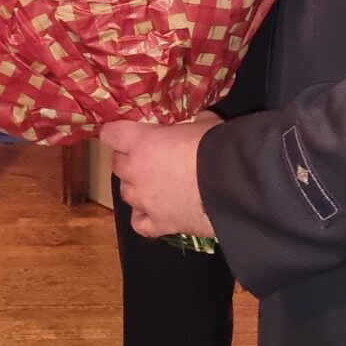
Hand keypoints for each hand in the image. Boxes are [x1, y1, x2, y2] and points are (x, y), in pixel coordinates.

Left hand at [103, 113, 220, 239]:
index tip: (121, 132)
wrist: (233, 185)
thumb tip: (200, 121)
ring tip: (151, 184)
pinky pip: (139, 223)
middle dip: (127, 159)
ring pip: (125, 193)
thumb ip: (193, 122)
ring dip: (134, 186)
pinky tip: (154, 212)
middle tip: (145, 156)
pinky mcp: (159, 224)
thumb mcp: (205, 123)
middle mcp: (136, 172)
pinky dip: (143, 217)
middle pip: (116, 165)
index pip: (111, 134)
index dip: (115, 132)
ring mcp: (145, 201)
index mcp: (143, 143)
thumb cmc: (217, 147)